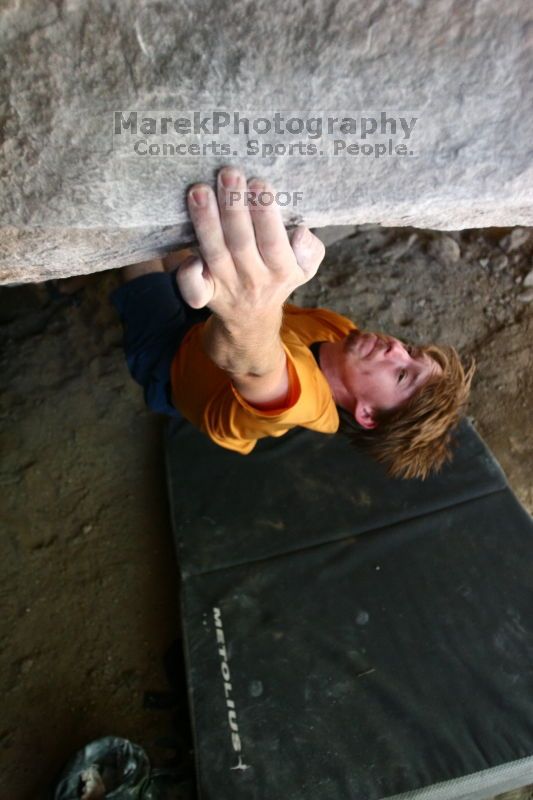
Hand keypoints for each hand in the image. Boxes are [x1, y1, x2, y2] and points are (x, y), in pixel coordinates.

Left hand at [176, 166, 324, 322]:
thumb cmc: (277, 278)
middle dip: (233, 206)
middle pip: (241, 242)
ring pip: (215, 253)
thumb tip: (301, 231)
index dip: (265, 213)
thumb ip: (311, 249)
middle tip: (228, 173)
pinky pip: (193, 289)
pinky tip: (186, 249)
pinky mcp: (205, 295)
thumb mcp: (305, 268)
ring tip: (199, 191)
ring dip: (206, 221)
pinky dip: (187, 272)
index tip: (259, 183)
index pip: (274, 241)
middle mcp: (253, 280)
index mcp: (282, 270)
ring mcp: (226, 287)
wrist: (252, 318)